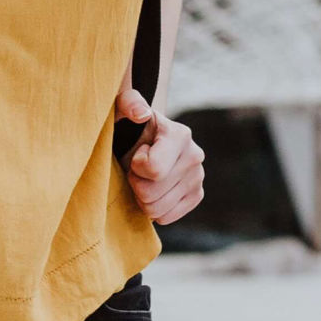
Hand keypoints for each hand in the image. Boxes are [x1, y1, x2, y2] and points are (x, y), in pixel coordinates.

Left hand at [115, 86, 204, 224]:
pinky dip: (154, 209)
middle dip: (136, 184)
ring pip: (157, 209)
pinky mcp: (196, 195)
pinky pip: (166, 217)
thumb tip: (141, 114)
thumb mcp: (122, 109)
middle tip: (136, 169)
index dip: (135, 167)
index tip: (136, 154)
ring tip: (144, 178)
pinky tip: (153, 190)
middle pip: (151, 194)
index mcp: (180, 135)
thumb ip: (128, 103)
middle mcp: (195, 156)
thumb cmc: (128, 126)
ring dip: (142, 198)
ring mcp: (198, 178)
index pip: (153, 170)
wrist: (141, 141)